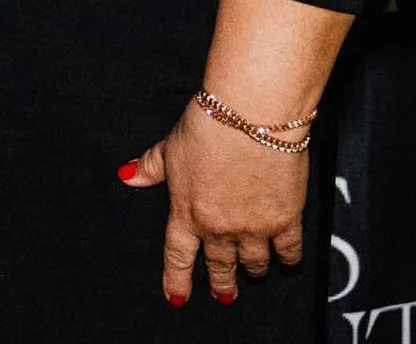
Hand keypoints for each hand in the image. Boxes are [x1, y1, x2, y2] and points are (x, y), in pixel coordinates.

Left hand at [121, 97, 310, 307]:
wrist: (250, 117)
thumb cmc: (207, 127)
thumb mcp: (170, 147)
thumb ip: (150, 167)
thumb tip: (127, 175)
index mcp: (186, 212)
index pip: (177, 256)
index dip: (176, 281)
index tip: (177, 298)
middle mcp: (219, 227)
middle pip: (220, 265)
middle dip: (222, 283)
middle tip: (224, 295)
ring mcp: (253, 227)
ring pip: (254, 263)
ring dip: (253, 270)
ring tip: (254, 274)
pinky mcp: (286, 219)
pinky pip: (289, 250)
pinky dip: (288, 259)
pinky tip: (286, 261)